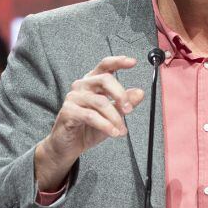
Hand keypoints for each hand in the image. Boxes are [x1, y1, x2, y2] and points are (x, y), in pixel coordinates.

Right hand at [34, 56, 146, 190]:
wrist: (69, 146)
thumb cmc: (88, 128)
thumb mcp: (112, 115)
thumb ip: (124, 103)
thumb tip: (139, 93)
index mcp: (92, 82)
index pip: (105, 66)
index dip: (118, 62)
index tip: (132, 62)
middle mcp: (82, 86)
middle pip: (105, 79)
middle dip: (121, 95)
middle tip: (129, 109)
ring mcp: (73, 97)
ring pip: (100, 101)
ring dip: (115, 118)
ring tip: (121, 130)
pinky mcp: (68, 111)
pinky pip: (91, 116)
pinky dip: (106, 125)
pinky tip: (113, 133)